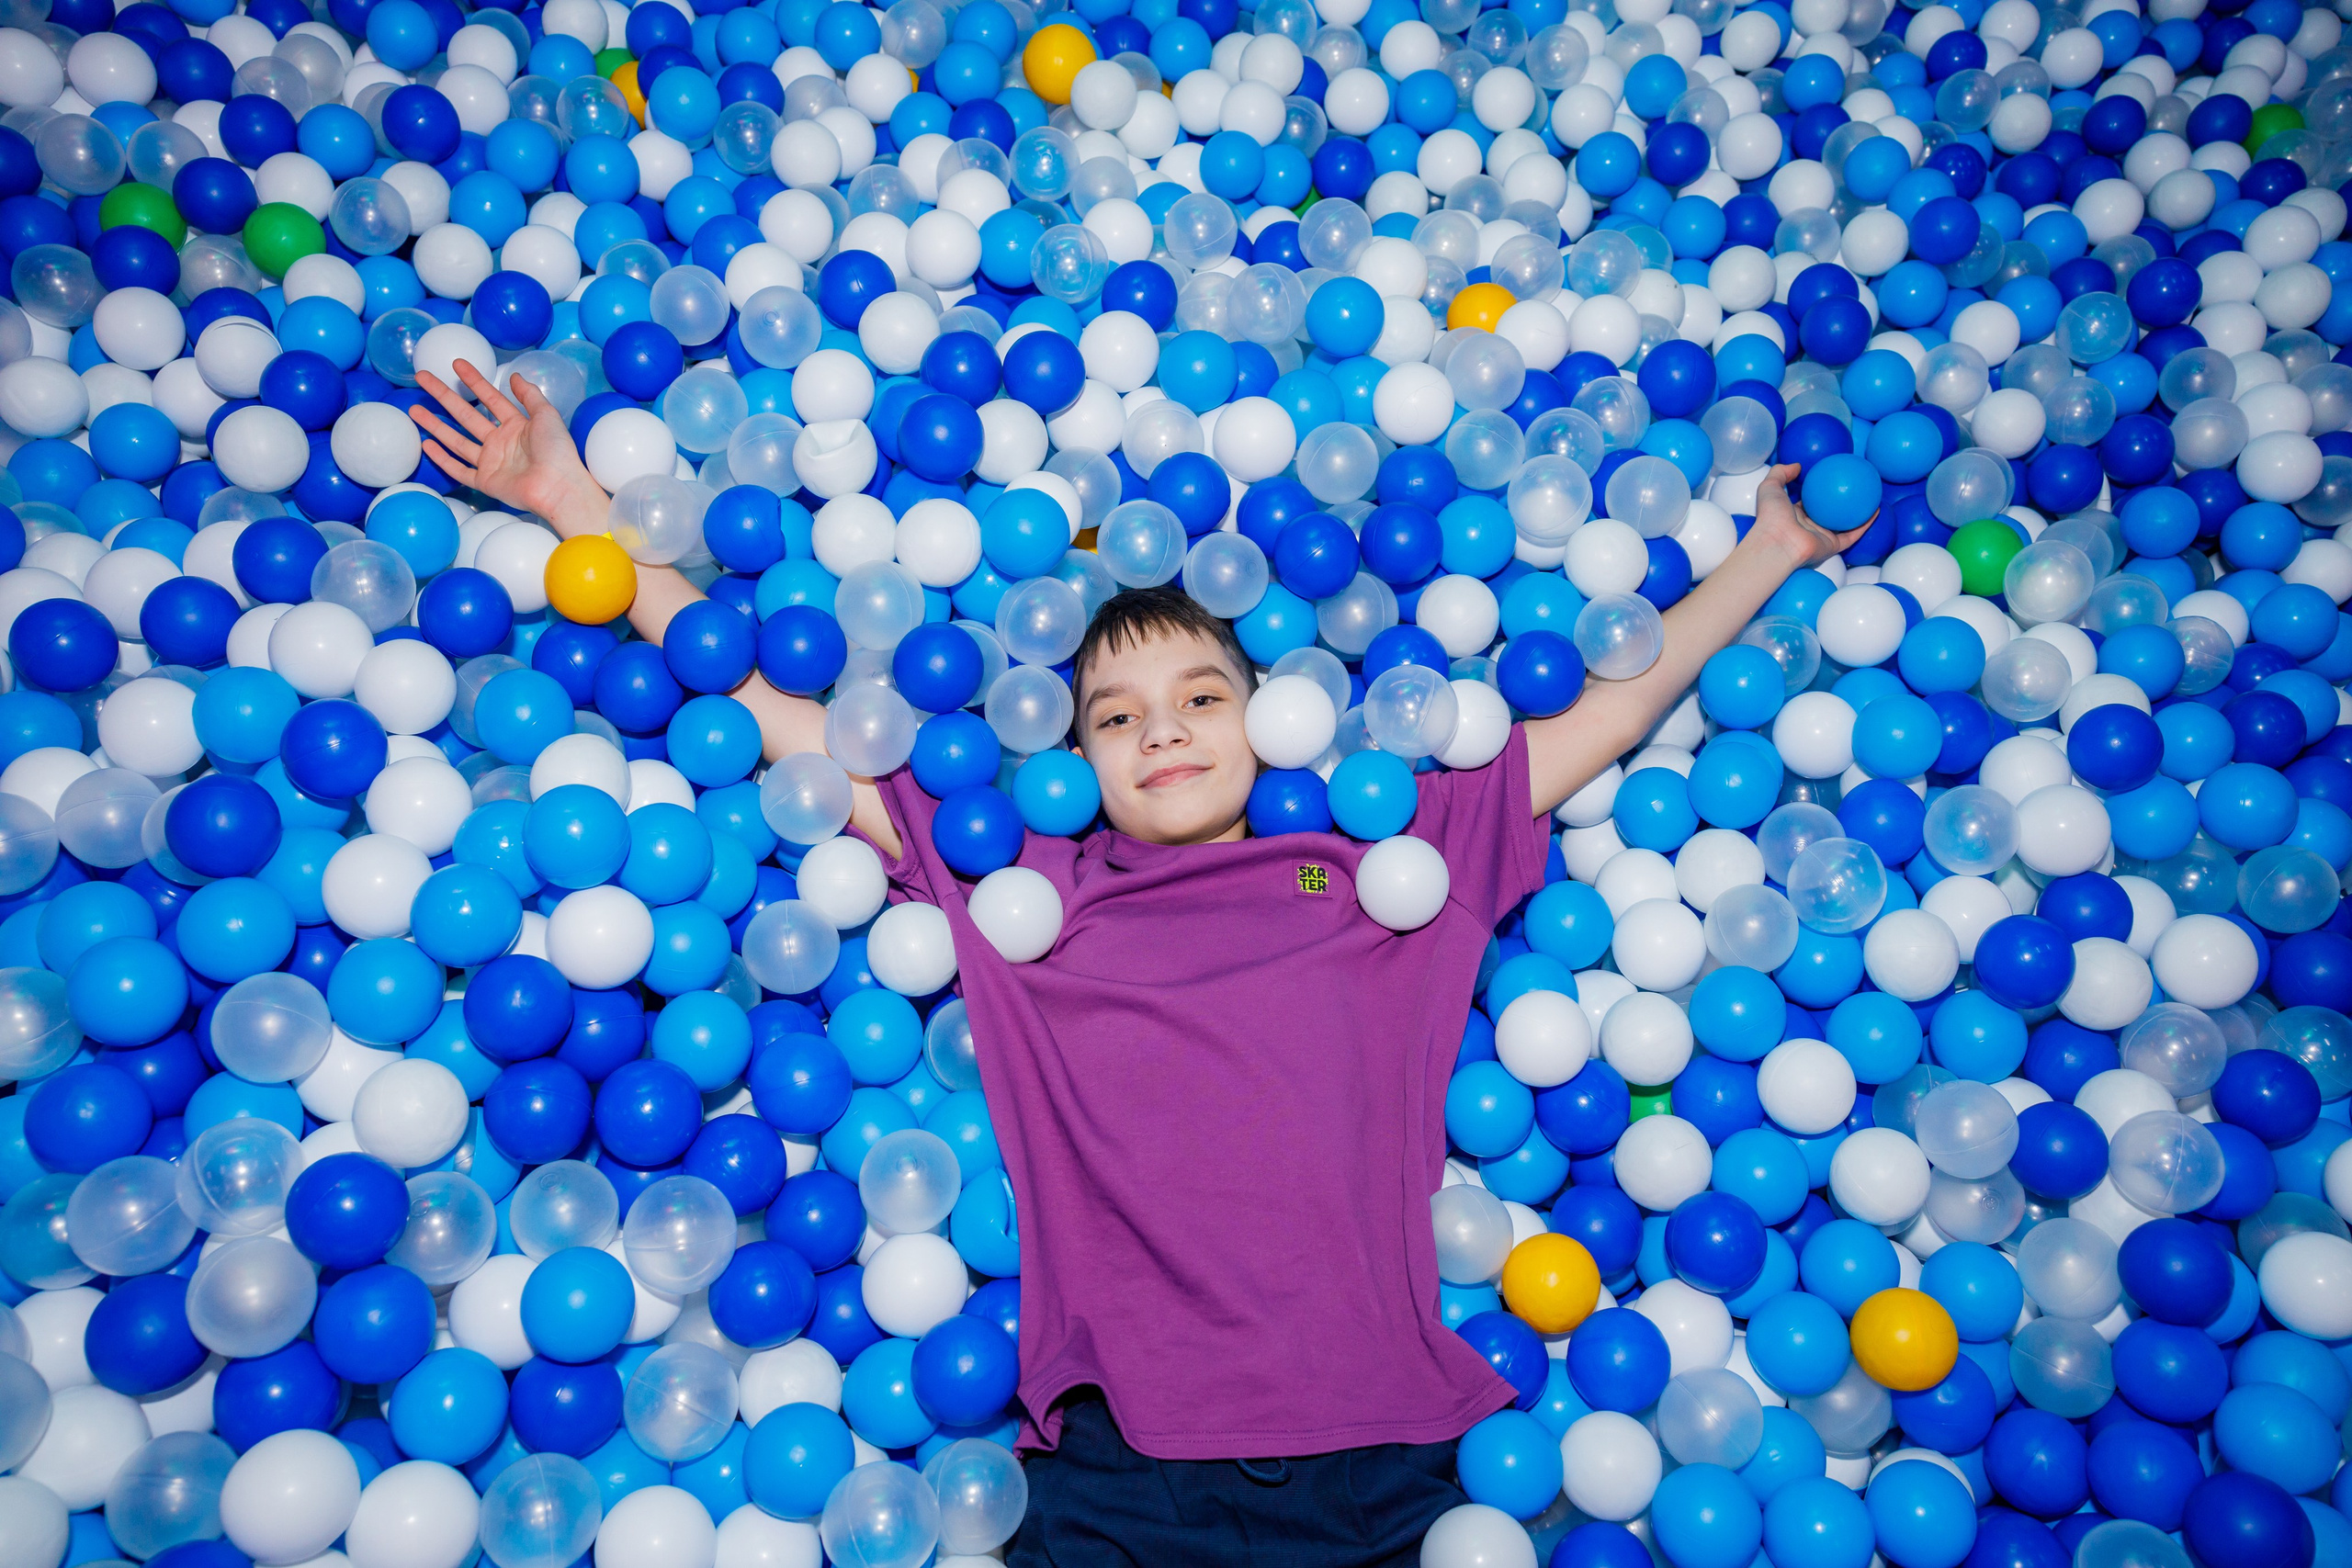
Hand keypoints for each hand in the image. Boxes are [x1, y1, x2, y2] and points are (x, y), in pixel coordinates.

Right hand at [410, 360, 606, 533]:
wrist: (558, 486)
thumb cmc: (557, 451)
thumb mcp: (546, 415)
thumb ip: (530, 395)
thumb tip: (515, 376)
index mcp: (516, 426)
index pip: (490, 398)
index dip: (474, 381)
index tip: (457, 364)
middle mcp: (500, 442)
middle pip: (465, 415)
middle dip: (444, 396)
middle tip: (423, 378)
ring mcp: (491, 462)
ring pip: (456, 440)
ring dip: (435, 425)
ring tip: (414, 409)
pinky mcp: (485, 482)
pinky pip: (459, 469)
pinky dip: (442, 458)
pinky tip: (427, 444)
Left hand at [1751, 462, 1872, 568]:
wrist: (1777, 544)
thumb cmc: (1771, 516)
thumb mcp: (1770, 487)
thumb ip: (1780, 473)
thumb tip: (1797, 466)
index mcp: (1794, 515)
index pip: (1808, 501)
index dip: (1818, 491)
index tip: (1830, 478)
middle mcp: (1808, 527)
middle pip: (1827, 512)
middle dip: (1839, 501)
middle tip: (1853, 486)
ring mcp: (1821, 537)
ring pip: (1844, 524)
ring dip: (1857, 512)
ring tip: (1870, 497)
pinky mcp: (1833, 546)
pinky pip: (1853, 534)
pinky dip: (1865, 524)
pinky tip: (1876, 510)